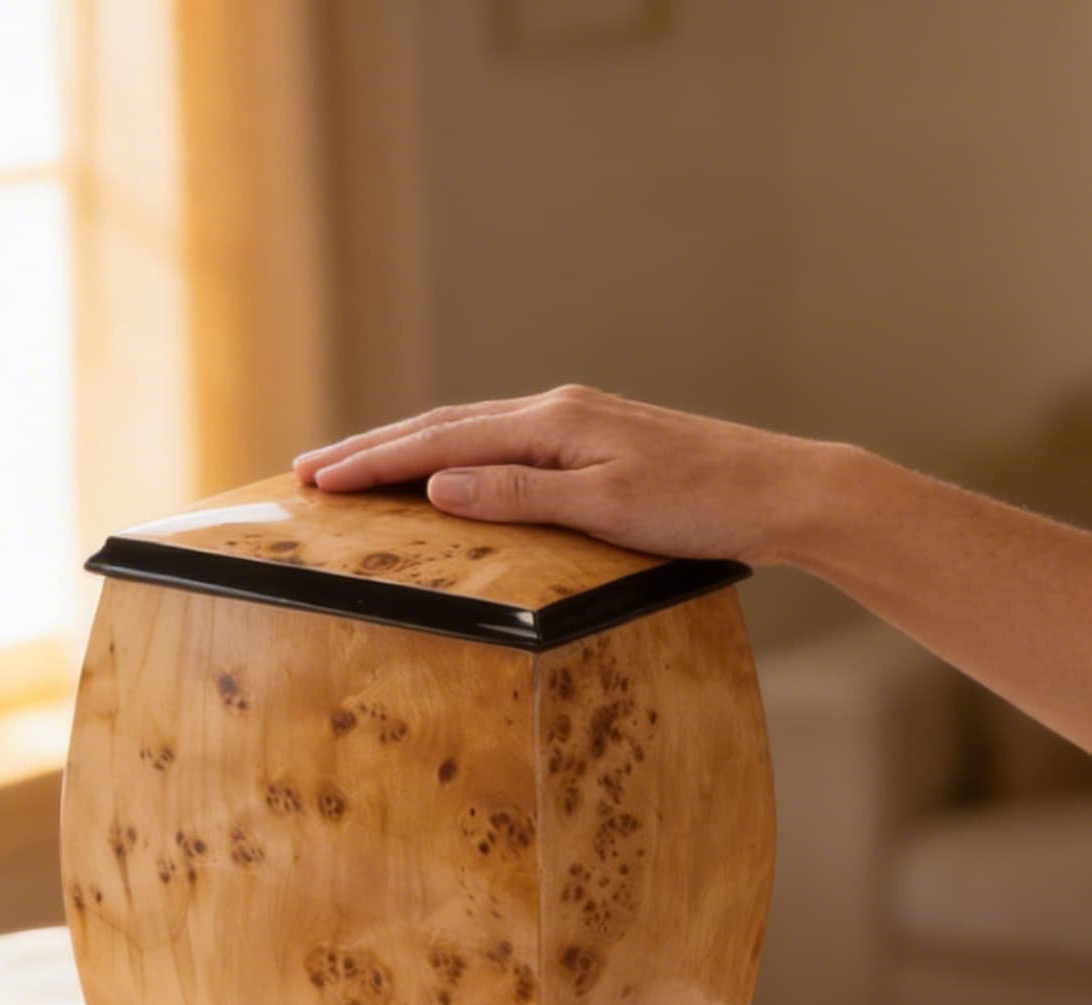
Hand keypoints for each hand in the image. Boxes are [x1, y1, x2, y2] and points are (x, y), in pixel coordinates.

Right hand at [291, 384, 848, 569]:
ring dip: (411, 446)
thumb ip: (520, 495)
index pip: (441, 440)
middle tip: (309, 471)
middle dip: (374, 447)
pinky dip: (459, 450)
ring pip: (474, 428)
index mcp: (554, 422)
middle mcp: (559, 410)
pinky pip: (506, 440)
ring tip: (358, 466)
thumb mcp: (608, 507)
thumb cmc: (705, 506)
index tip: (315, 480)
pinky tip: (449, 466)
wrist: (782, 491)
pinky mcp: (600, 440)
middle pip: (445, 424)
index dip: (373, 461)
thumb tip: (438, 484)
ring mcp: (580, 421)